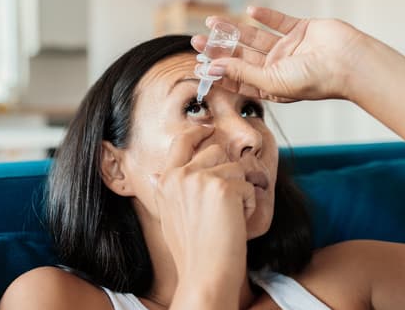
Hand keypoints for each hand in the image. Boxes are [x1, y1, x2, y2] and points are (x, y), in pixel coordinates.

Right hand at [151, 125, 255, 285]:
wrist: (205, 274)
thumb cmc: (192, 250)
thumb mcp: (168, 215)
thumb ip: (165, 190)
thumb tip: (154, 174)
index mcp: (166, 180)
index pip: (181, 141)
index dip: (197, 132)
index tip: (208, 130)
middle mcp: (180, 176)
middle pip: (216, 150)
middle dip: (228, 172)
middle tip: (227, 202)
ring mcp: (200, 179)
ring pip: (236, 167)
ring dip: (241, 190)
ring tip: (230, 216)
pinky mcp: (223, 187)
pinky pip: (249, 185)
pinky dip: (250, 204)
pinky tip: (236, 223)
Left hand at [191, 6, 367, 101]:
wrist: (348, 63)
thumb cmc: (314, 80)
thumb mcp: (271, 81)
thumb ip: (242, 73)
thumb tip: (213, 68)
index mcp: (270, 85)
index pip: (238, 79)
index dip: (217, 73)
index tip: (197, 66)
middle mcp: (276, 67)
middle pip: (241, 56)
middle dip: (220, 49)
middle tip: (198, 41)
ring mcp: (287, 48)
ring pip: (254, 37)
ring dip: (234, 30)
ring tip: (213, 22)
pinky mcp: (299, 30)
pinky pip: (278, 21)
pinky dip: (265, 16)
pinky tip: (249, 11)